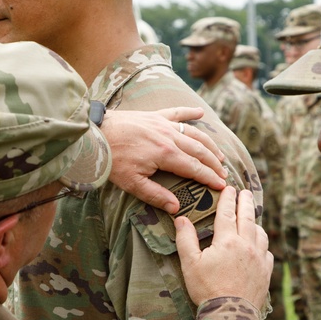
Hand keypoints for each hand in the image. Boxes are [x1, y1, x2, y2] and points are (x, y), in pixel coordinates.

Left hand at [102, 107, 227, 213]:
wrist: (96, 133)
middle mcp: (170, 137)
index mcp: (166, 154)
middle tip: (224, 174)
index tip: (222, 185)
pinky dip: (190, 112)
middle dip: (214, 163)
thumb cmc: (112, 160)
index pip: (195, 168)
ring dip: (209, 144)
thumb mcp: (132, 183)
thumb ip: (155, 195)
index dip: (210, 178)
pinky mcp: (155, 116)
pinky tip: (201, 113)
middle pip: (200, 151)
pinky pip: (177, 112)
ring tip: (219, 155)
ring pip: (194, 134)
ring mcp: (163, 124)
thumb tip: (176, 207)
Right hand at [175, 187, 270, 307]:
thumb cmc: (206, 289)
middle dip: (246, 202)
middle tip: (245, 192)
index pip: (227, 212)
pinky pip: (267, 251)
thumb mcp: (190, 263)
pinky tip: (259, 245)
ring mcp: (259, 258)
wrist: (230, 314)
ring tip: (252, 217)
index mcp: (227, 240)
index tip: (229, 187)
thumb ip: (185, 239)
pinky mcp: (266, 272)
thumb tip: (180, 218)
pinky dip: (262, 243)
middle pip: (248, 217)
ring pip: (260, 233)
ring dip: (255, 222)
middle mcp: (247, 245)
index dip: (228, 198)